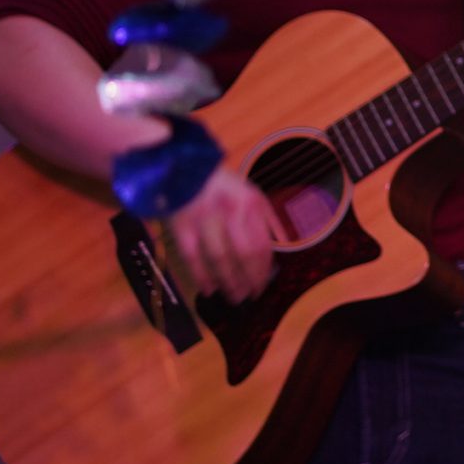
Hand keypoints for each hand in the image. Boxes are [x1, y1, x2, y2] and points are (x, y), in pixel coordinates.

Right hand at [164, 168, 288, 301]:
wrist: (182, 167)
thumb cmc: (220, 184)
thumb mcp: (250, 192)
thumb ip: (266, 216)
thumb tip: (281, 242)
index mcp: (250, 204)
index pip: (262, 244)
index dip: (263, 270)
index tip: (263, 285)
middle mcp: (231, 212)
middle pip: (244, 254)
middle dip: (249, 280)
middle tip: (249, 296)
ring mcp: (205, 220)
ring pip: (220, 259)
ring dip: (228, 282)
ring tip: (233, 297)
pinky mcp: (182, 226)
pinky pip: (193, 257)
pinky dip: (201, 276)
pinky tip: (208, 289)